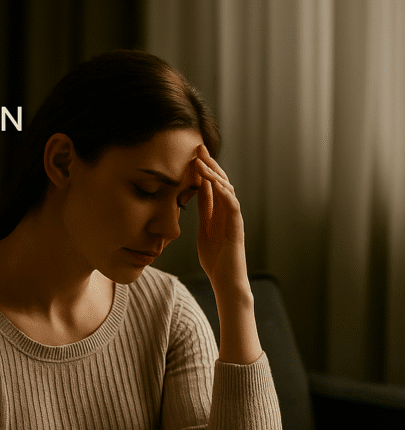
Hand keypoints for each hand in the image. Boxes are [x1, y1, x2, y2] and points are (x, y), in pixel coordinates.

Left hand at [193, 146, 248, 291]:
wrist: (227, 281)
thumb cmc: (216, 259)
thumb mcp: (204, 229)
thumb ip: (204, 211)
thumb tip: (198, 192)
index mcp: (218, 212)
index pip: (211, 185)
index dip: (203, 169)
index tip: (191, 153)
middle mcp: (228, 212)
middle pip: (220, 182)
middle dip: (210, 164)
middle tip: (199, 147)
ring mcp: (234, 219)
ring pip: (227, 190)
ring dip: (214, 175)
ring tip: (203, 161)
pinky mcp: (237, 228)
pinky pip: (232, 206)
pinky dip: (224, 193)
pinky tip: (215, 183)